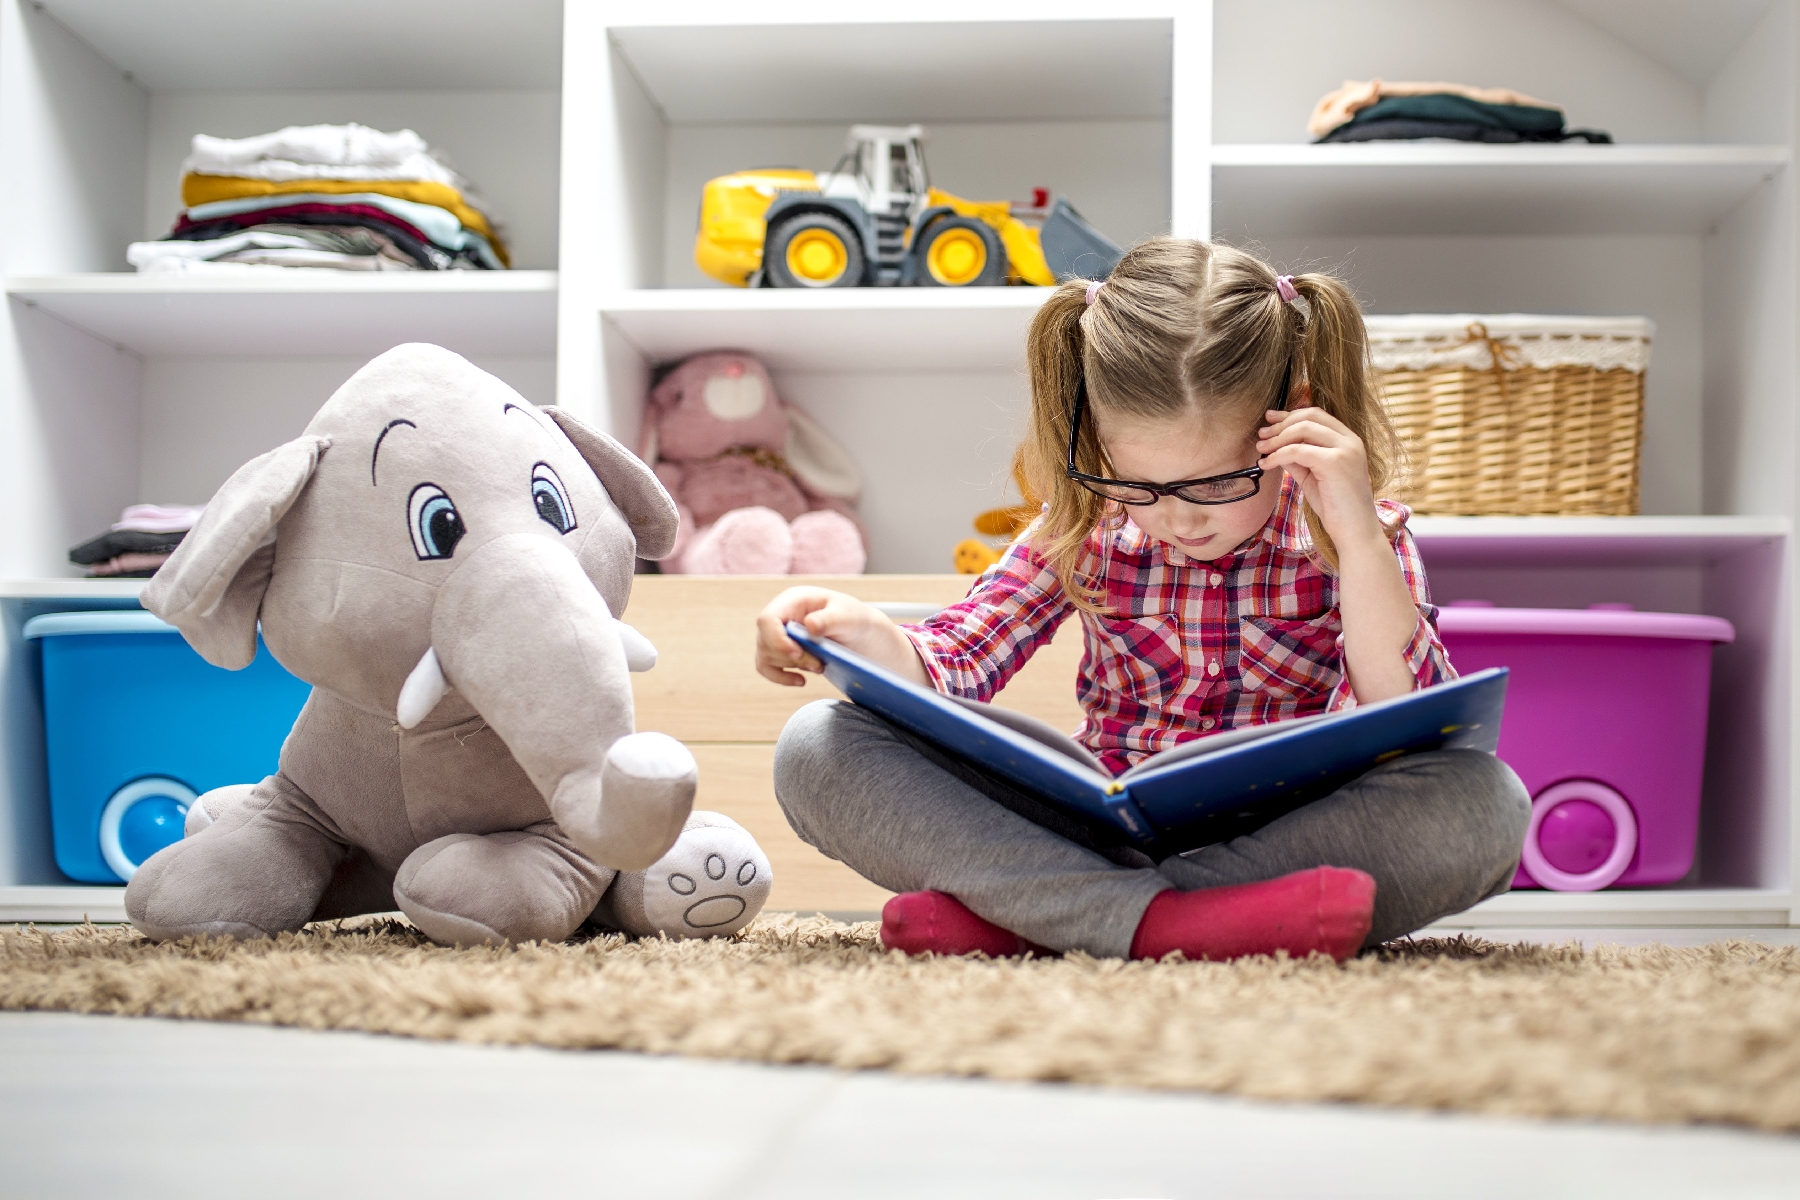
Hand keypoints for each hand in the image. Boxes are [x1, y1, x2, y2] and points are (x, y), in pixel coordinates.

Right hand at [753, 587, 927, 687]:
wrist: (856, 632)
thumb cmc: (851, 618)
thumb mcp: (848, 616)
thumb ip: (830, 619)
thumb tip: (810, 624)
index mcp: (792, 600)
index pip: (767, 619)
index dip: (776, 639)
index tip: (797, 654)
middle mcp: (780, 615)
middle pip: (766, 641)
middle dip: (791, 657)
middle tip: (818, 664)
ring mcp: (776, 634)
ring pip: (766, 656)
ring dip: (792, 667)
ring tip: (819, 666)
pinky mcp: (777, 651)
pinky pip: (766, 668)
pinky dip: (781, 678)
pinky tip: (802, 681)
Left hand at [1255, 407, 1382, 548]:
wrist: (1354, 532)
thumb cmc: (1336, 507)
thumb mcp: (1313, 476)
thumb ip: (1298, 458)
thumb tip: (1274, 445)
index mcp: (1349, 440)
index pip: (1317, 415)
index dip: (1290, 414)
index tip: (1270, 419)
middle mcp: (1350, 440)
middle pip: (1309, 417)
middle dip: (1281, 423)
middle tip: (1261, 435)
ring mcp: (1345, 450)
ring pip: (1303, 429)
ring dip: (1277, 438)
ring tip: (1261, 449)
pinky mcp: (1335, 463)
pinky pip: (1298, 450)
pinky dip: (1278, 455)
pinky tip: (1266, 464)